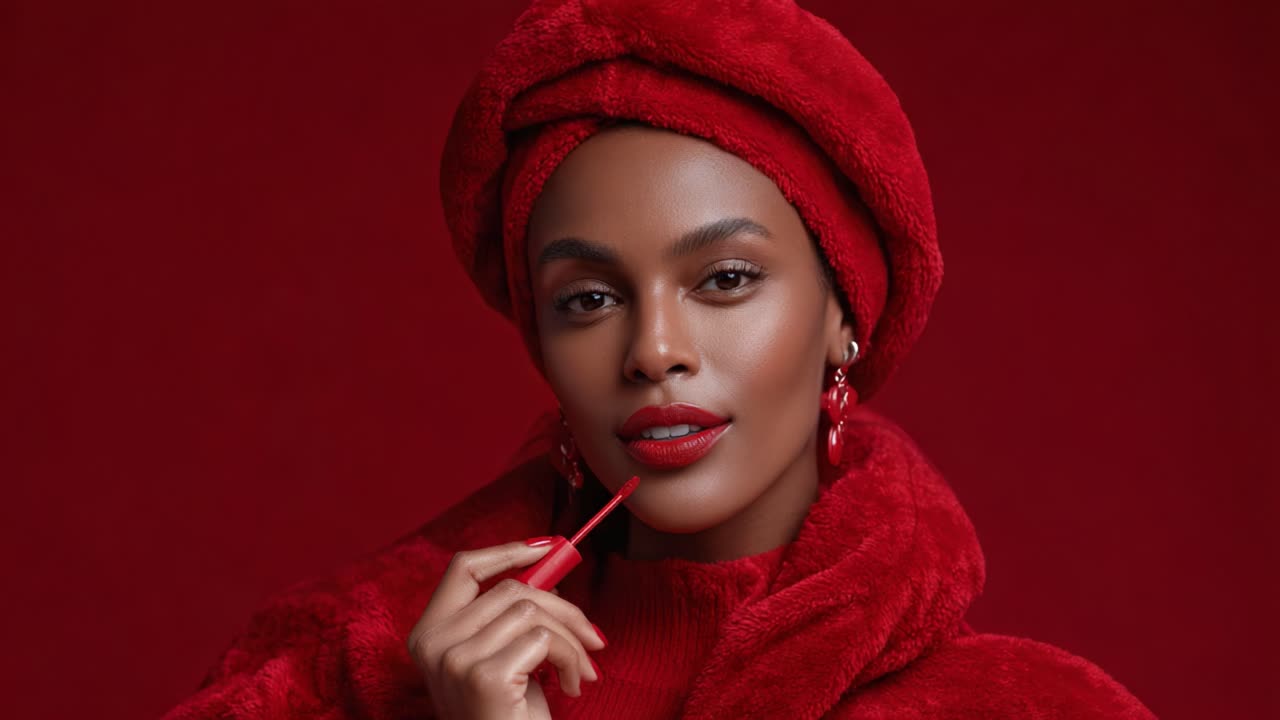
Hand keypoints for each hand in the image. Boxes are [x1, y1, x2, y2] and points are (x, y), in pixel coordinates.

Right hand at [407, 540, 603, 718]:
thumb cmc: (509, 716)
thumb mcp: (504, 657)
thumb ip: (510, 616)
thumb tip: (549, 571)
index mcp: (427, 635)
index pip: (462, 569)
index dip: (506, 551)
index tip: (547, 548)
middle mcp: (433, 644)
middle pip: (511, 588)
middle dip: (564, 608)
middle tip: (593, 637)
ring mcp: (454, 658)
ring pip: (533, 610)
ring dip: (572, 639)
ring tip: (580, 672)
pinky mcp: (484, 675)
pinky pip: (546, 639)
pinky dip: (571, 659)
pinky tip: (572, 686)